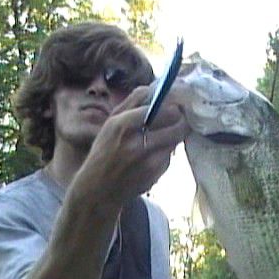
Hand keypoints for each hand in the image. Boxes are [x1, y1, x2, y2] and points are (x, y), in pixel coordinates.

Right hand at [79, 85, 189, 207]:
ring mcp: (148, 162)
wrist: (97, 190)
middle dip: (181, 120)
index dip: (172, 106)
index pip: (159, 109)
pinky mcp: (155, 175)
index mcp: (122, 125)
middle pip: (176, 125)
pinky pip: (169, 157)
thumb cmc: (103, 152)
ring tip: (162, 137)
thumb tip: (154, 88)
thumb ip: (132, 103)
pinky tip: (153, 156)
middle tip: (178, 118)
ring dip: (174, 136)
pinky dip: (165, 154)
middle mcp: (136, 144)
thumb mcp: (110, 123)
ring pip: (175, 141)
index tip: (174, 105)